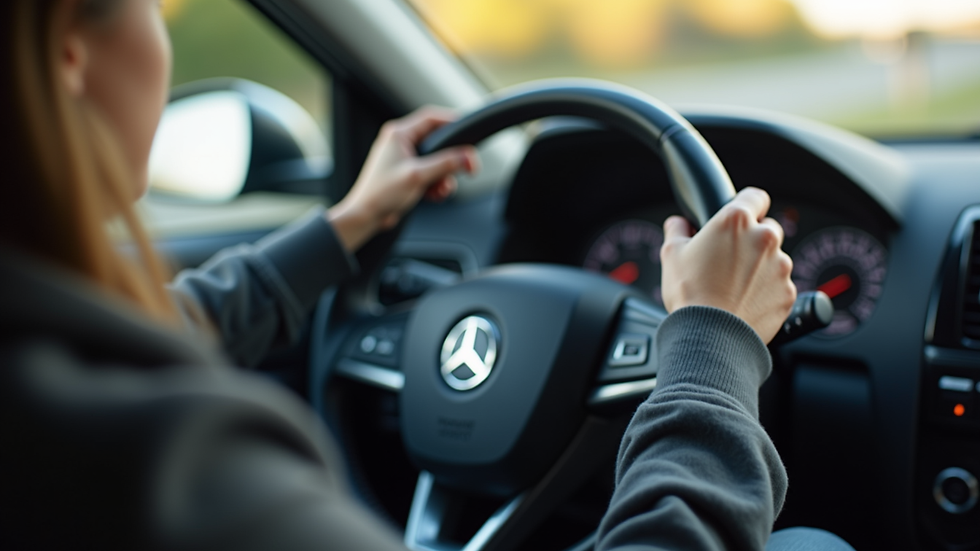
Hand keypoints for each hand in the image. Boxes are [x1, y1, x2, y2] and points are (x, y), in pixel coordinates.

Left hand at [327, 107, 478, 251]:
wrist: (366, 216)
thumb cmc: (380, 193)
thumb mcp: (417, 175)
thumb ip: (445, 163)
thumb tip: (466, 156)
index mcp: (399, 134)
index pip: (431, 118)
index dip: (452, 122)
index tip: (469, 132)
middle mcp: (401, 143)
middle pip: (438, 142)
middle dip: (451, 160)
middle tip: (467, 168)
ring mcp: (405, 159)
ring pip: (436, 161)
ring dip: (444, 176)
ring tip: (442, 190)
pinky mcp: (407, 174)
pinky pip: (430, 174)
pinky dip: (436, 184)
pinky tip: (434, 195)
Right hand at [660, 187, 796, 342]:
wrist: (709, 336)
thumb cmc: (690, 294)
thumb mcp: (671, 254)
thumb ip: (677, 229)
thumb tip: (679, 223)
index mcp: (736, 221)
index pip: (755, 196)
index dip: (747, 204)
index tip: (740, 215)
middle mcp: (764, 238)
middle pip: (767, 228)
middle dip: (752, 239)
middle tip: (730, 258)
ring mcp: (780, 266)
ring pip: (775, 259)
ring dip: (760, 267)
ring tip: (735, 286)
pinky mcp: (788, 293)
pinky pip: (779, 286)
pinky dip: (767, 291)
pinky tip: (745, 301)